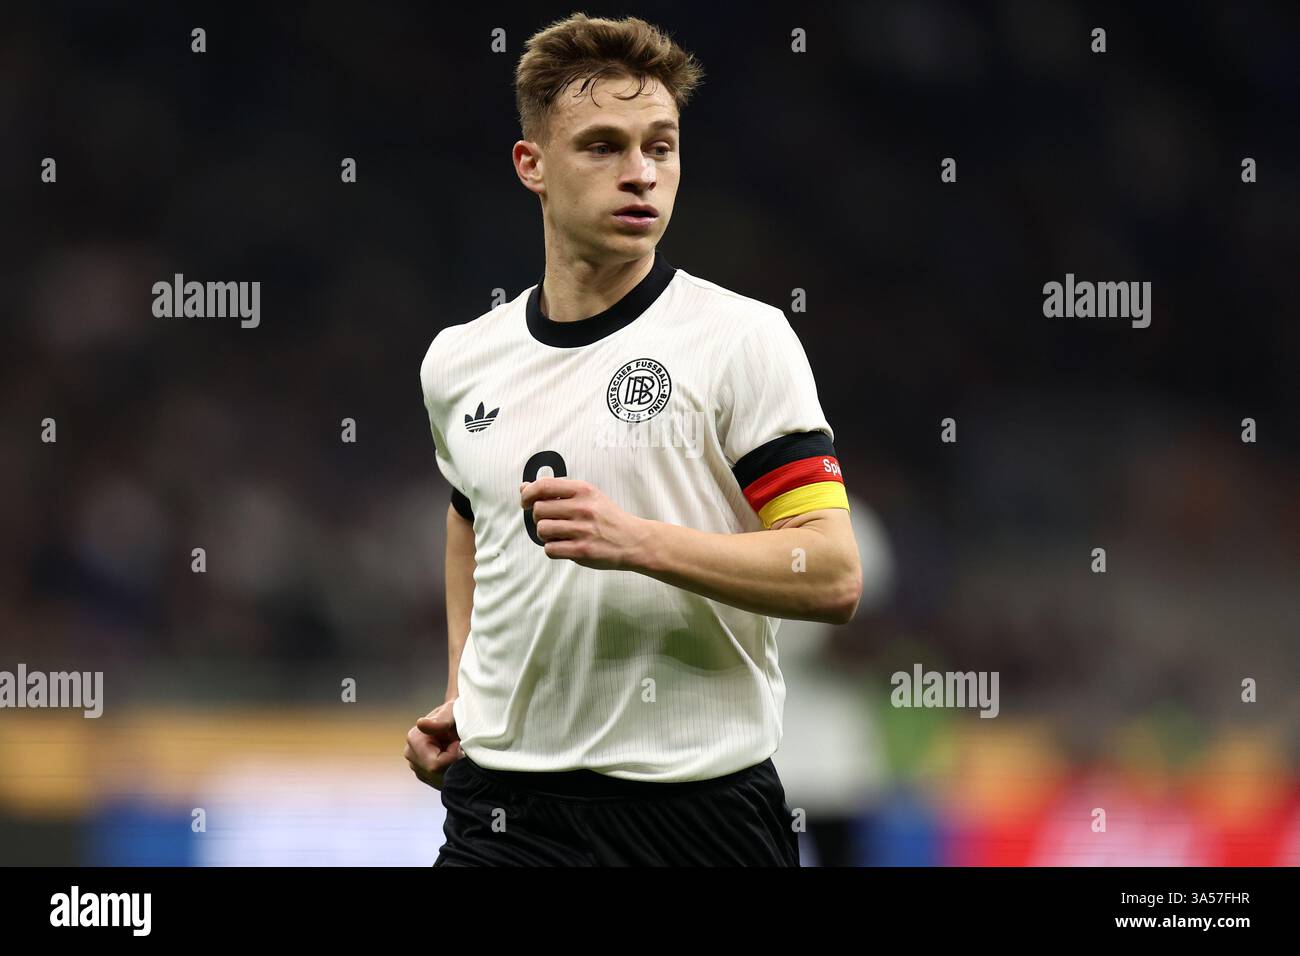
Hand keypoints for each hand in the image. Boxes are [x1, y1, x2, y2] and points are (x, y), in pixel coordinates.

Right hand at [404, 699, 462, 789]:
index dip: (453, 756)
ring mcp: (415, 766)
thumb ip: (440, 720)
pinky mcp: (423, 774)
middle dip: (453, 763)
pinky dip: (449, 771)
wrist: (456, 719)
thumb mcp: (452, 713)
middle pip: (437, 774)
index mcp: (414, 739)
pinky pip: (439, 781)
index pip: (436, 765)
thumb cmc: (455, 713)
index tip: (459, 743)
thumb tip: (421, 723)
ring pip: (439, 779)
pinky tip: (452, 758)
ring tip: (455, 750)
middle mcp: (411, 755)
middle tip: (460, 747)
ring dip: (451, 767)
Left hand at [521, 477, 649, 570]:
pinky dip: (552, 549)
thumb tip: (523, 487)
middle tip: (550, 521)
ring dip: (544, 534)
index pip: (543, 486)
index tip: (525, 502)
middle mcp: (582, 508)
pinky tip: (564, 546)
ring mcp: (582, 530)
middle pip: (538, 510)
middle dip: (538, 517)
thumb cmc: (606, 517)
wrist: (633, 540)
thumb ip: (556, 491)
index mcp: (583, 490)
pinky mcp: (582, 551)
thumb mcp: (588, 496)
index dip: (528, 494)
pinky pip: (550, 549)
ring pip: (542, 530)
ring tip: (557, 535)